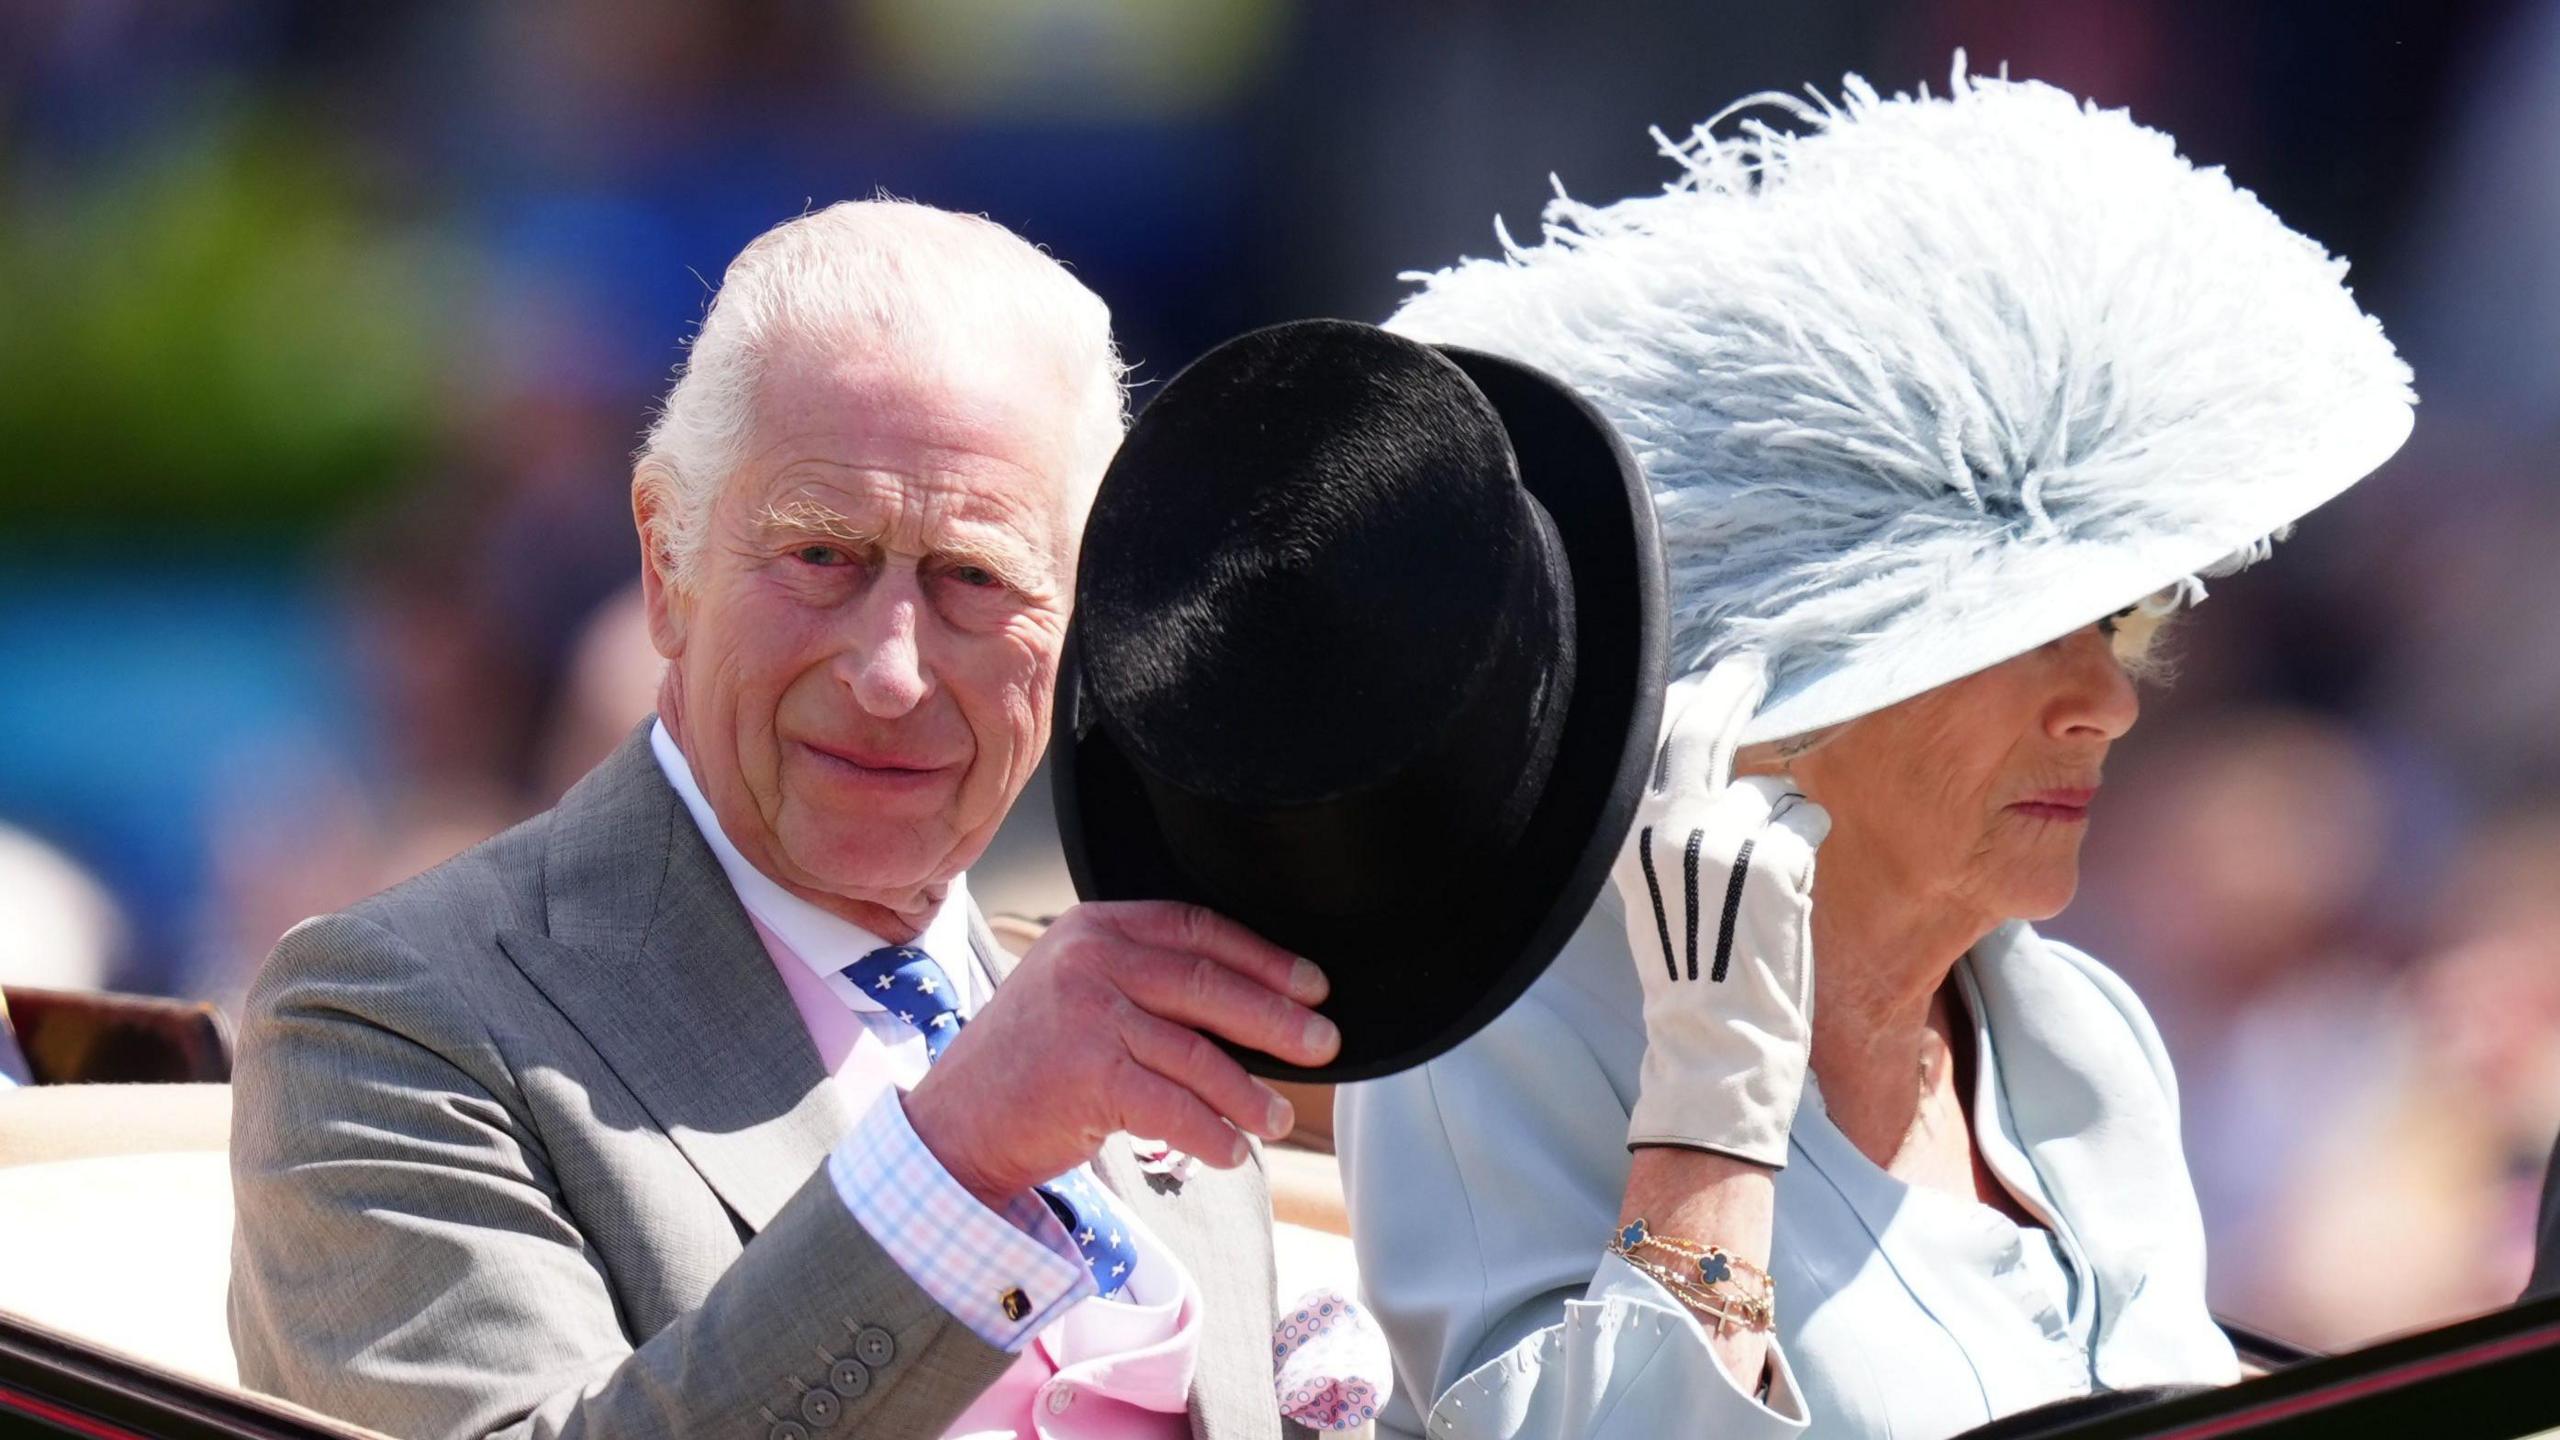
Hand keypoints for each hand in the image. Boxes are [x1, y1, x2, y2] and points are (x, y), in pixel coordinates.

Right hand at [903, 902, 1338, 1204]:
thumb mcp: (1077, 992)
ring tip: (1278, 1118)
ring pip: (1197, 1052)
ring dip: (1249, 1092)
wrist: (954, 1124)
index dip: (1264, 958)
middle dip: (1277, 1019)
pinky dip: (1210, 1133)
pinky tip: (1231, 1151)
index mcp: (1094, 928)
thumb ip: (1143, 983)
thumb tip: (1253, 1006)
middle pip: (1207, 985)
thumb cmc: (1026, 1064)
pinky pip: (1172, 1105)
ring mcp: (1085, 1014)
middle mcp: (1089, 961)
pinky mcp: (1085, 1073)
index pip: (1197, 929)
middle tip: (1323, 1046)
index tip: (1313, 985)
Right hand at [1611, 655, 1829, 1167]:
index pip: (1651, 739)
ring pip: (1770, 785)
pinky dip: (1807, 841)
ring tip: (1763, 872)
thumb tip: (1695, 739)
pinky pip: (1806, 816)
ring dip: (1780, 814)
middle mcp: (1667, 828)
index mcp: (1626, 832)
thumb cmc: (1689, 962)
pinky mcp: (1774, 862)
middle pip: (1706, 732)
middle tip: (1751, 669)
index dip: (1684, 701)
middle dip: (1731, 690)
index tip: (1706, 683)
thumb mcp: (1653, 881)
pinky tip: (1788, 886)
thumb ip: (1667, 818)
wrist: (1715, 1037)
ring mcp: (1722, 842)